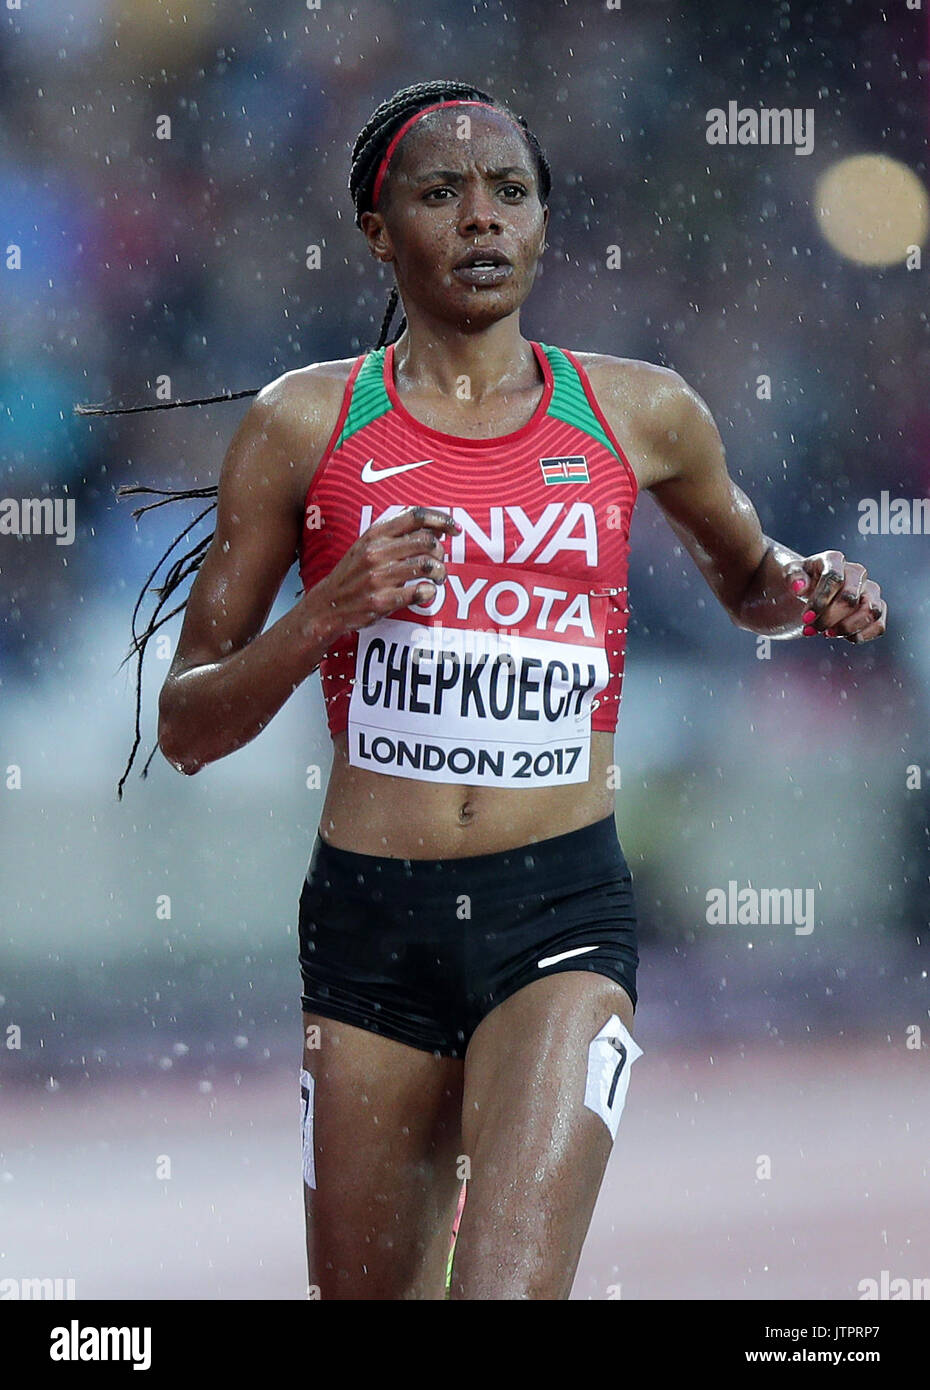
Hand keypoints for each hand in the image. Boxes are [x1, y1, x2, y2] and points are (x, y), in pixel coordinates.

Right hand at [315, 505, 459, 635]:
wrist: (328, 604)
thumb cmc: (354, 574)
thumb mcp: (369, 545)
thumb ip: (398, 535)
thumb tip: (436, 527)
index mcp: (375, 534)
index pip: (415, 516)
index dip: (441, 519)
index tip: (455, 529)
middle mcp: (376, 552)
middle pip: (426, 541)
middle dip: (440, 552)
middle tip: (438, 562)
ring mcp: (378, 576)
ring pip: (426, 565)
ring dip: (439, 572)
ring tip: (437, 578)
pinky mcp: (382, 600)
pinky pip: (418, 592)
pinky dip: (429, 591)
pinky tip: (427, 592)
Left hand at [785, 550, 886, 642]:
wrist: (813, 590)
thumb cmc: (803, 581)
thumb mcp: (791, 575)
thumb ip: (793, 578)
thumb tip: (799, 587)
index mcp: (834, 560)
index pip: (834, 578)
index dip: (820, 602)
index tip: (806, 618)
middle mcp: (857, 572)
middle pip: (850, 599)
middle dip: (829, 619)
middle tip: (812, 629)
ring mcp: (870, 590)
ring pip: (871, 612)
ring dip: (847, 628)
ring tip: (828, 633)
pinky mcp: (877, 608)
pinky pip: (879, 625)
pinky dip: (861, 636)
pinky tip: (843, 636)